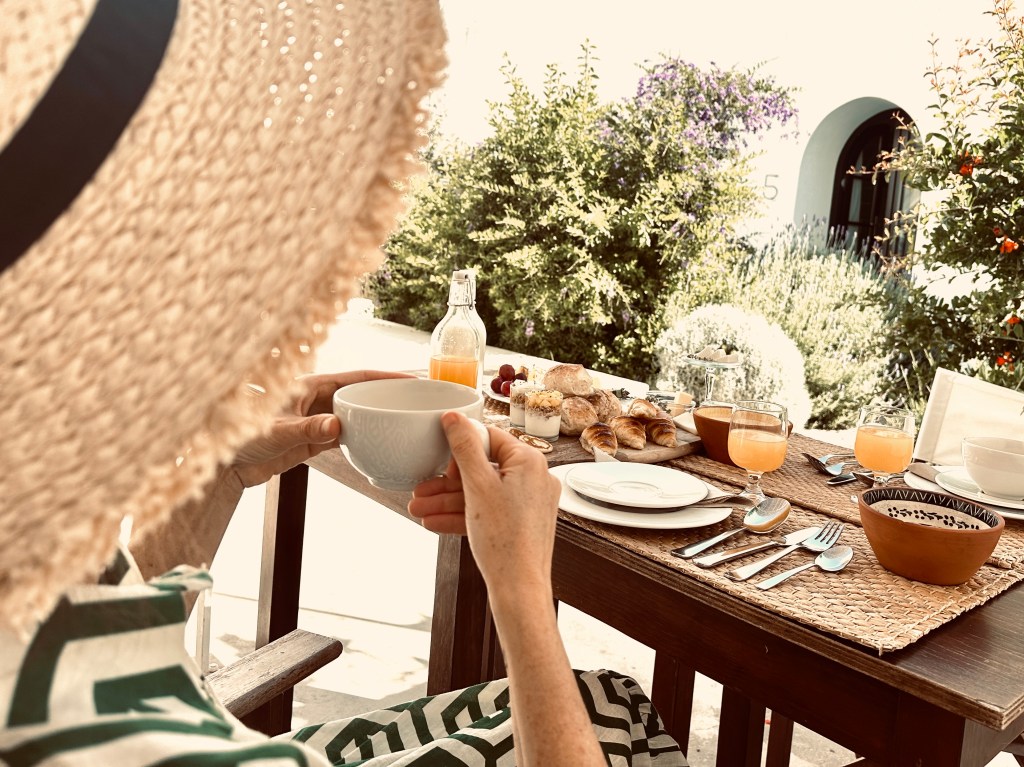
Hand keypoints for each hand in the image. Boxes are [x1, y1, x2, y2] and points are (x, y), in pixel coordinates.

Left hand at [232, 370, 412, 486]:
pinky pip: (342, 437)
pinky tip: (375, 444)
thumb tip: (337, 426)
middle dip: (385, 396)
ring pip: (353, 416)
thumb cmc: (239, 437)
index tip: (410, 379)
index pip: (355, 377)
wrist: (223, 466)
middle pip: (359, 394)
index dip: (384, 376)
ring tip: (401, 421)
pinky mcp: (310, 441)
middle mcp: (314, 400)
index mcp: (309, 386)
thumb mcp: (276, 429)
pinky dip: (359, 439)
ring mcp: (314, 420)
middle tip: (413, 402)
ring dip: (374, 418)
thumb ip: (308, 428)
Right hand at [408, 412, 561, 596]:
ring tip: (419, 509)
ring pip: (482, 493)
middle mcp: (535, 479)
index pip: (490, 438)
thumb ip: (464, 448)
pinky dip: (464, 515)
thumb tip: (454, 418)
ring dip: (448, 501)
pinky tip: (435, 521)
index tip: (438, 456)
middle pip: (483, 468)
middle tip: (421, 489)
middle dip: (446, 482)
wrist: (518, 589)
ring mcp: (530, 503)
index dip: (460, 449)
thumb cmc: (504, 541)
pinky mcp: (523, 523)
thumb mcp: (477, 486)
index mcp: (530, 462)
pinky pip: (489, 511)